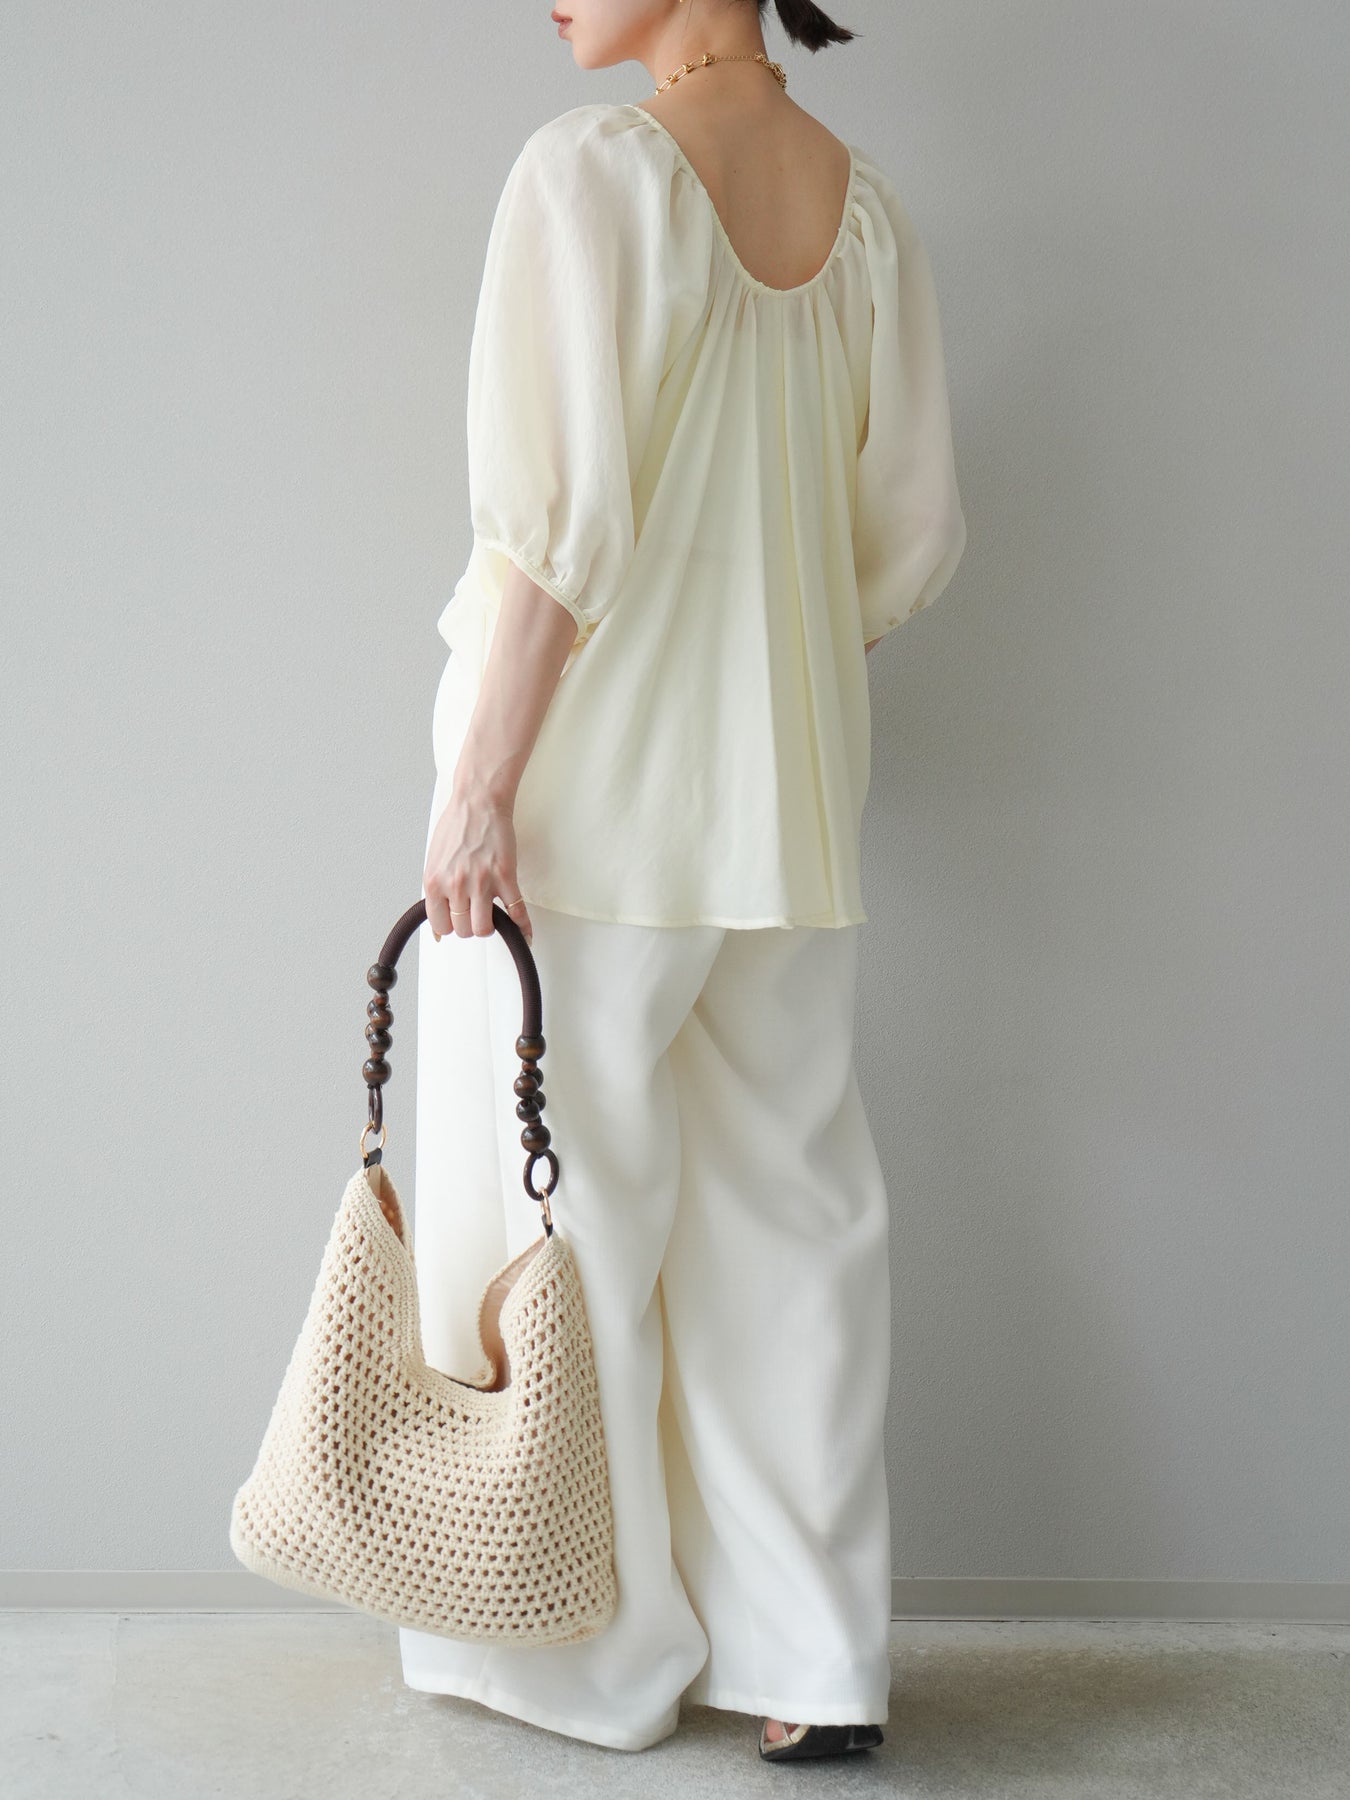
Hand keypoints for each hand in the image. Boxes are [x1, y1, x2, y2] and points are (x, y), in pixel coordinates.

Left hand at [423, 781, 532, 943]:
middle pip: (463, 930)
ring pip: (484, 928)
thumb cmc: (456, 827)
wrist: (478, 802)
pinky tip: (525, 932)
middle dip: (469, 925)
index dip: (449, 926)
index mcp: (435, 882)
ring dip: (489, 926)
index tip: (455, 921)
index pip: (440, 925)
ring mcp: (482, 882)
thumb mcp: (433, 861)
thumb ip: (434, 893)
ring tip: (491, 915)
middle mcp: (456, 885)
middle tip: (474, 914)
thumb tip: (437, 928)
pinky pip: (516, 911)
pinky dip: (522, 927)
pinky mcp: (505, 877)